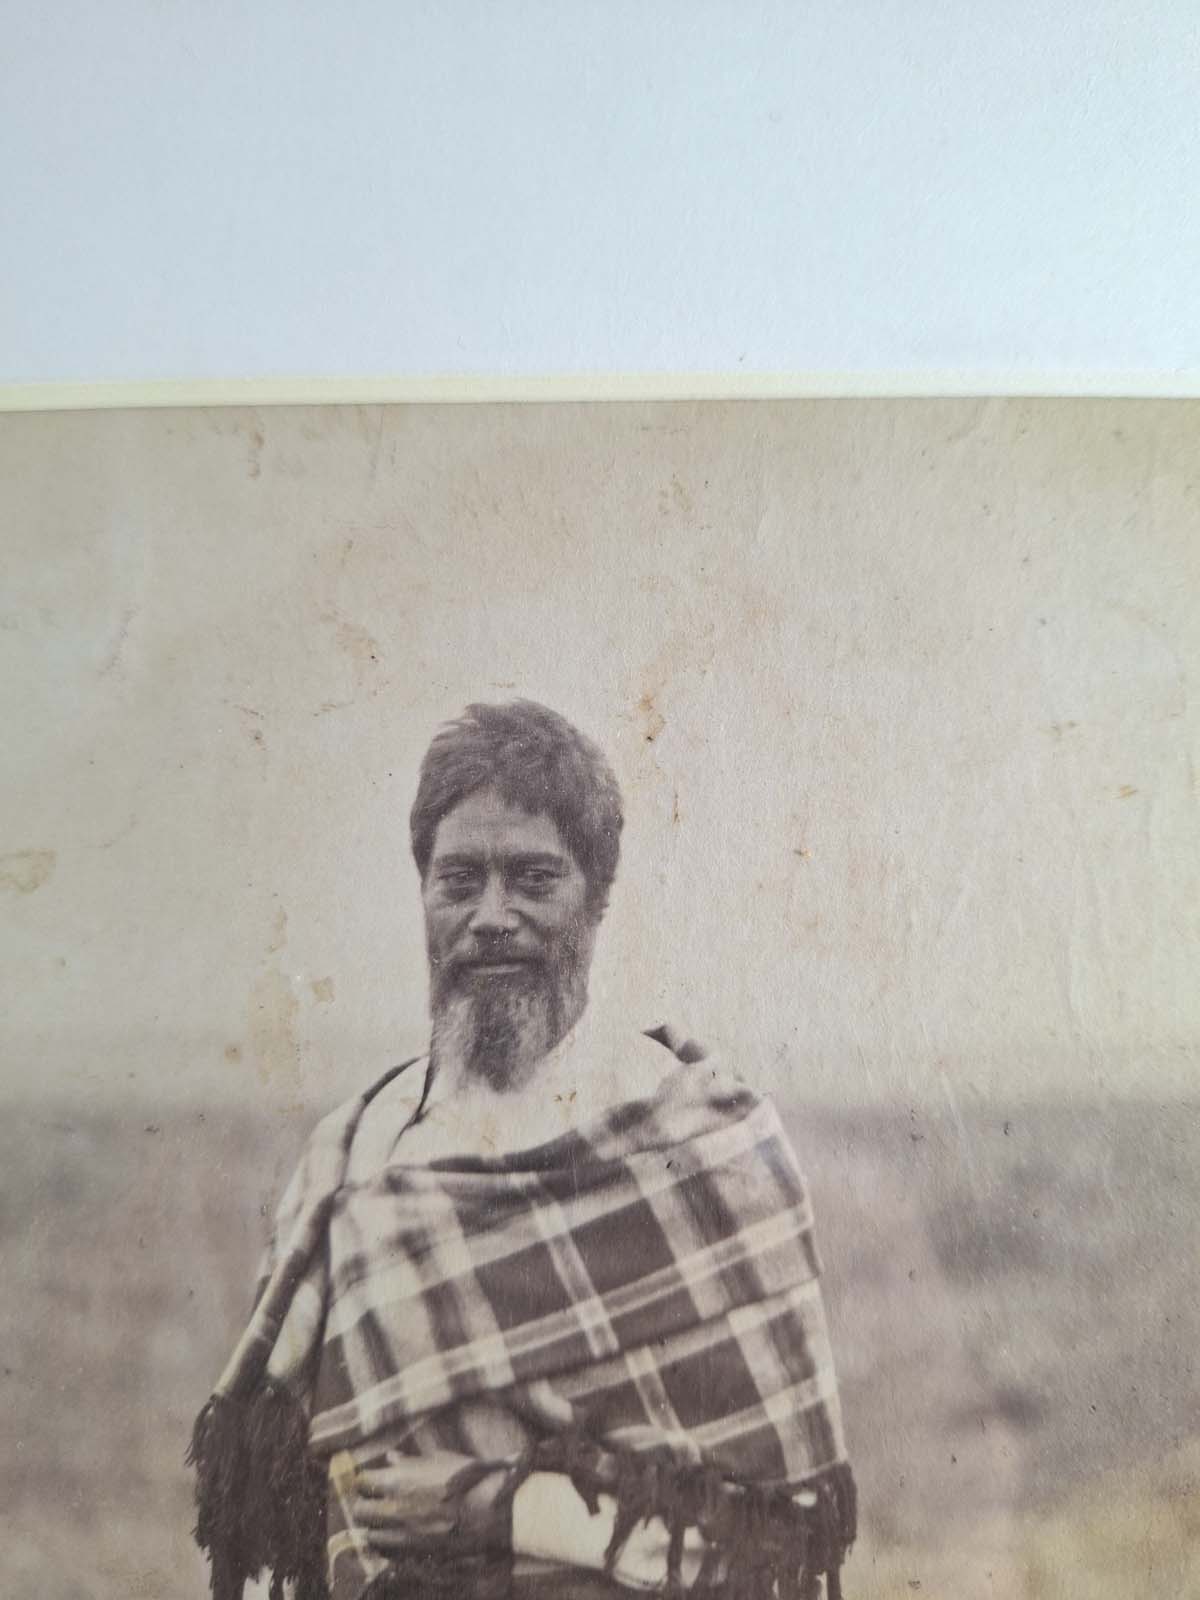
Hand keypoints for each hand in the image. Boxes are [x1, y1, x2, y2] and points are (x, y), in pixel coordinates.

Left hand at [352, 1452, 510, 1554]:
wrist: (489, 1513)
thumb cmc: (466, 1481)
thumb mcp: (439, 1461)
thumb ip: (411, 1461)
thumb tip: (391, 1458)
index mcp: (397, 1481)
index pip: (361, 1482)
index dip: (366, 1481)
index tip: (373, 1482)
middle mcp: (392, 1509)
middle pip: (359, 1510)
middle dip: (366, 1505)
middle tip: (377, 1502)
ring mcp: (400, 1535)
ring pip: (369, 1534)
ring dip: (375, 1527)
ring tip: (388, 1522)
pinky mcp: (411, 1554)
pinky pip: (385, 1552)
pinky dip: (387, 1545)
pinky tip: (399, 1537)